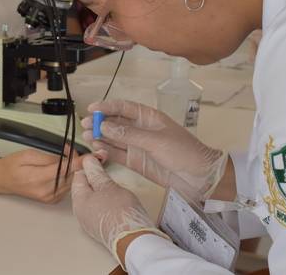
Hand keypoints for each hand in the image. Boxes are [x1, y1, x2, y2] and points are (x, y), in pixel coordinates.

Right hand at [0, 148, 80, 203]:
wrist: (1, 180)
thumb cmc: (11, 166)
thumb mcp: (29, 154)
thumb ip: (50, 158)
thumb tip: (67, 159)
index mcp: (38, 179)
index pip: (65, 170)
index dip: (80, 162)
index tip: (91, 156)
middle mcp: (46, 192)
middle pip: (71, 176)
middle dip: (75, 162)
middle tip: (69, 150)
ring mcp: (49, 197)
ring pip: (71, 182)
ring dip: (72, 169)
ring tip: (64, 157)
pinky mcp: (51, 199)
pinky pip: (66, 187)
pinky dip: (68, 176)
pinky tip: (61, 168)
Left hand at [72, 155, 166, 264]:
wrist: (134, 240)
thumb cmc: (120, 214)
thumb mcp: (108, 185)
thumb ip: (96, 172)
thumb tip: (88, 161)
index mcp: (78, 200)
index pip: (78, 175)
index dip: (89, 164)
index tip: (100, 158)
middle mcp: (81, 213)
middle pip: (86, 188)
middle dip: (97, 177)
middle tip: (109, 171)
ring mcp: (91, 222)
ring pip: (94, 199)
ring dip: (104, 190)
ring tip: (116, 187)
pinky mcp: (102, 228)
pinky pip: (101, 209)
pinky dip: (108, 202)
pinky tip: (118, 201)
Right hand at [83, 99, 226, 203]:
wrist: (199, 178)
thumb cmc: (183, 152)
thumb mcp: (156, 141)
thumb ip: (130, 135)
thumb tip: (105, 127)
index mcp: (149, 117)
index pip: (124, 107)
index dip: (108, 106)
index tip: (92, 108)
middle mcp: (141, 130)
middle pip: (116, 123)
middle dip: (100, 122)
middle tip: (86, 124)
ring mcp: (138, 146)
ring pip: (114, 139)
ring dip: (100, 137)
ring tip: (86, 137)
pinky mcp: (136, 161)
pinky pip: (117, 154)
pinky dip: (106, 151)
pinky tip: (96, 149)